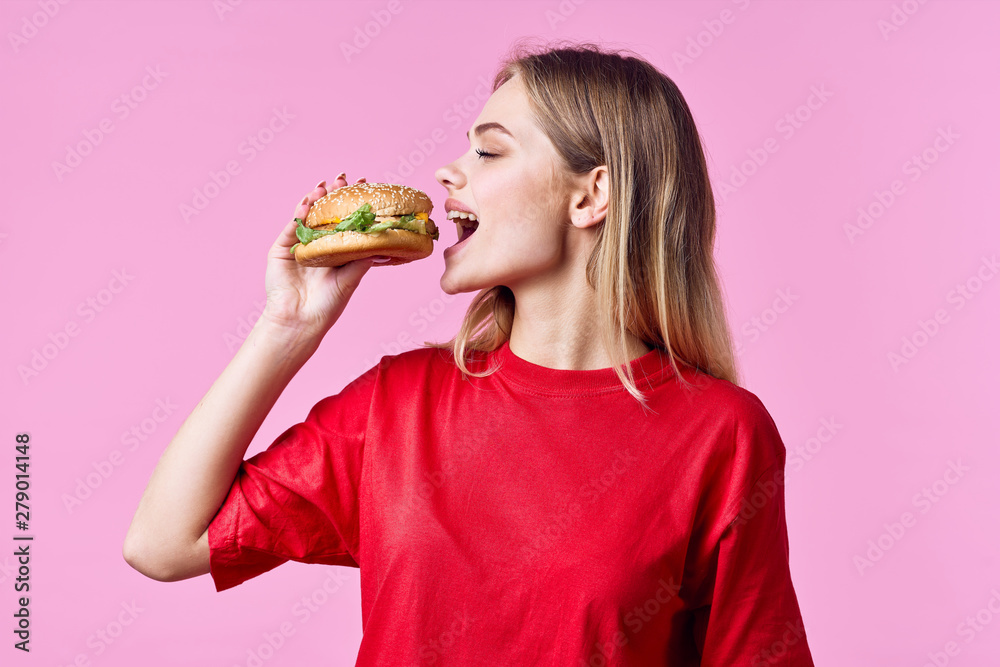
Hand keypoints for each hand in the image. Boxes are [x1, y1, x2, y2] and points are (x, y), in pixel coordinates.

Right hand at [259, 173, 387, 337]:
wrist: (301, 320)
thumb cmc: (329, 304)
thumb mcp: (352, 278)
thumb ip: (363, 258)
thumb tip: (385, 241)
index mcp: (336, 250)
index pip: (346, 220)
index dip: (353, 204)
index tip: (365, 186)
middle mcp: (318, 244)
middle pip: (326, 213)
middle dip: (334, 195)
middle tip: (343, 179)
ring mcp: (299, 245)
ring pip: (308, 215)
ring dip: (316, 199)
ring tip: (325, 186)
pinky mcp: (282, 249)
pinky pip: (292, 226)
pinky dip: (299, 212)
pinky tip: (308, 201)